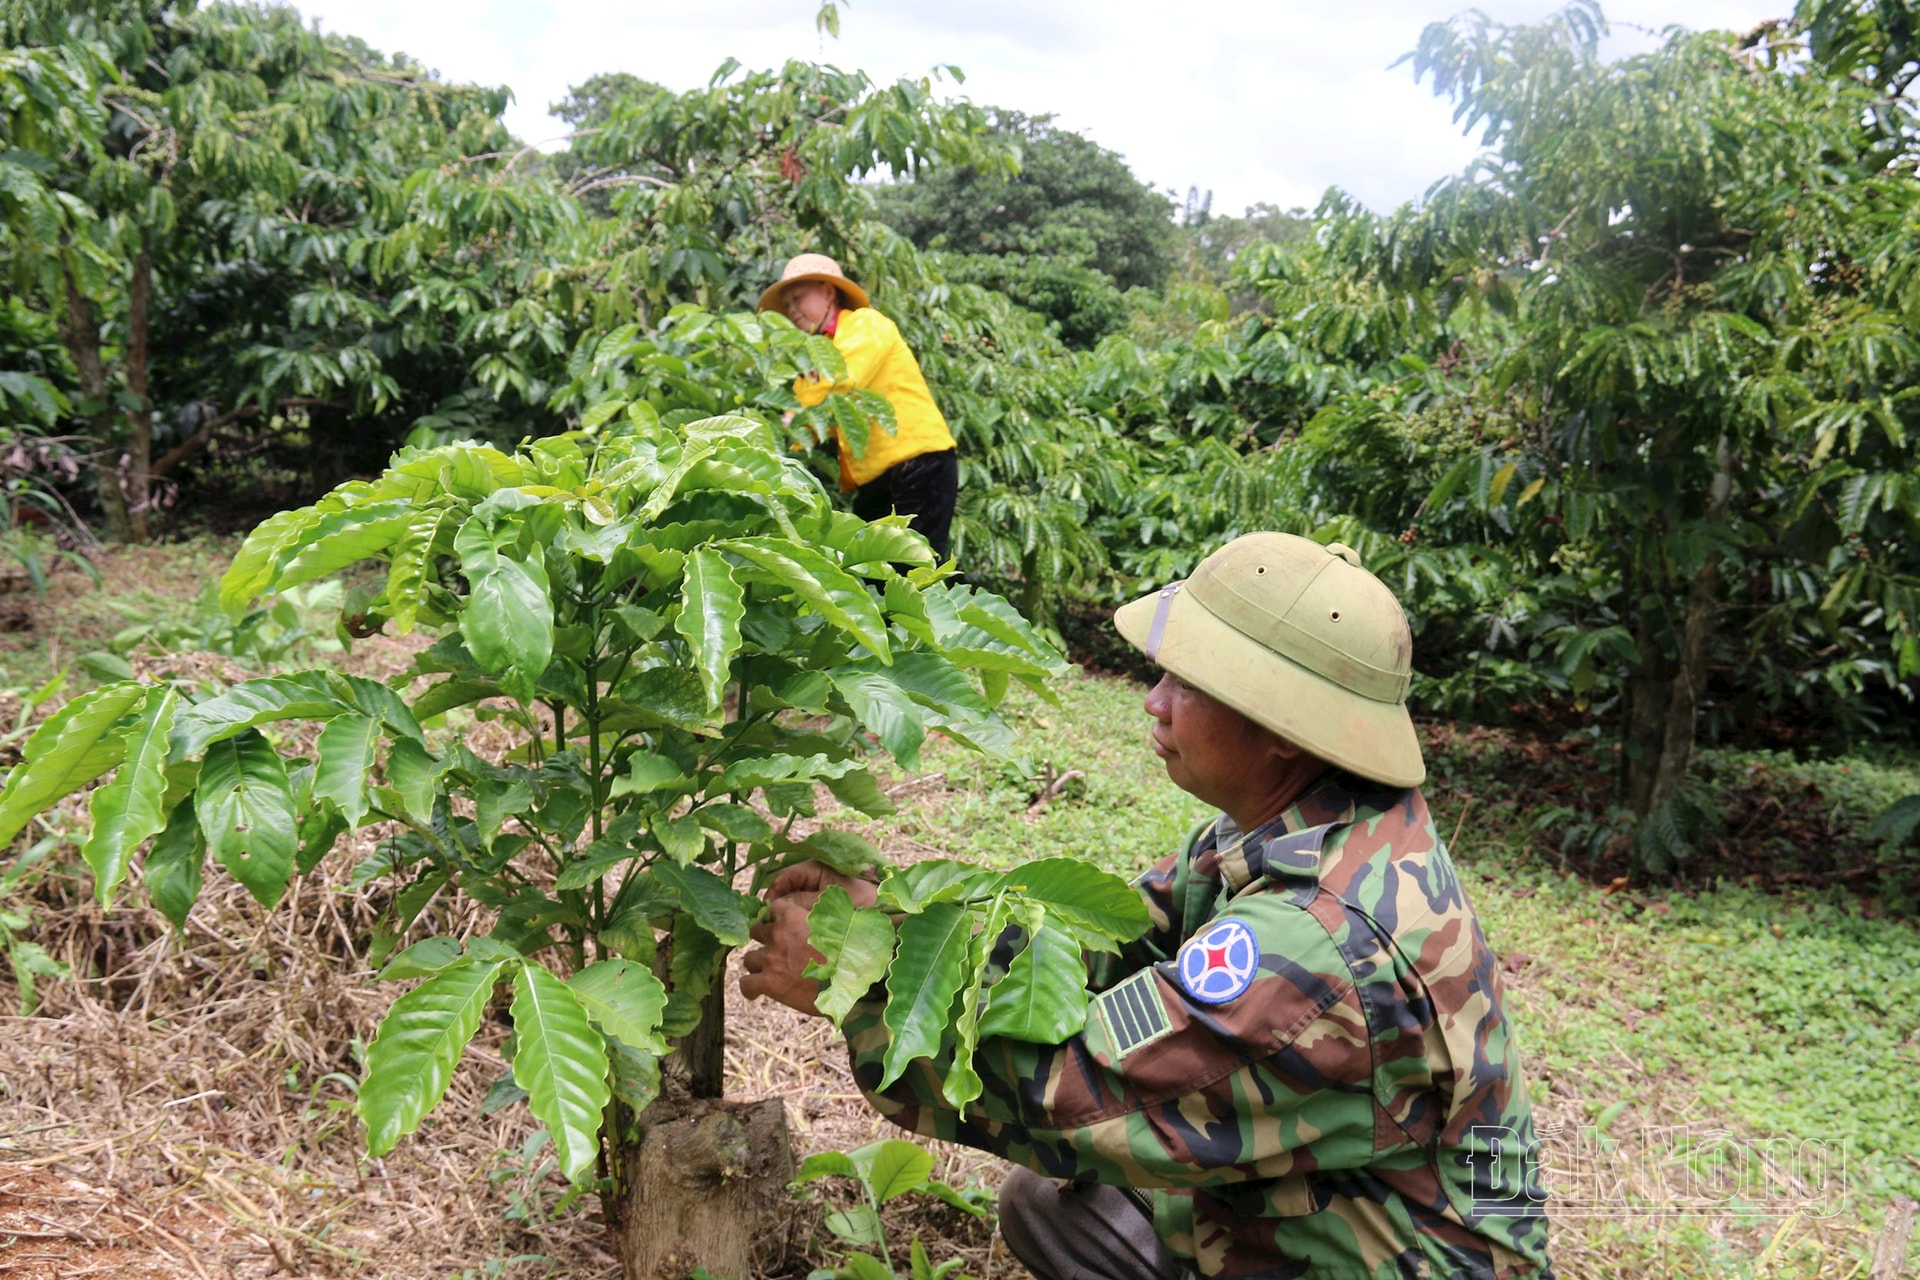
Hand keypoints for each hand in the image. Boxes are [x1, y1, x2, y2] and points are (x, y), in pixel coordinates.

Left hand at [738, 862, 878, 1016]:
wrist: (849, 983)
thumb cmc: (848, 954)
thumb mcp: (835, 925)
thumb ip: (819, 917)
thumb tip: (820, 913)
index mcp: (793, 916)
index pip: (772, 908)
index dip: (775, 918)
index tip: (780, 926)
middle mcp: (777, 935)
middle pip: (755, 932)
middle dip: (763, 940)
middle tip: (776, 951)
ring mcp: (771, 959)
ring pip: (748, 958)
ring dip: (758, 965)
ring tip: (770, 973)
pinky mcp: (769, 983)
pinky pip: (746, 984)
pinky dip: (750, 988)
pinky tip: (757, 992)